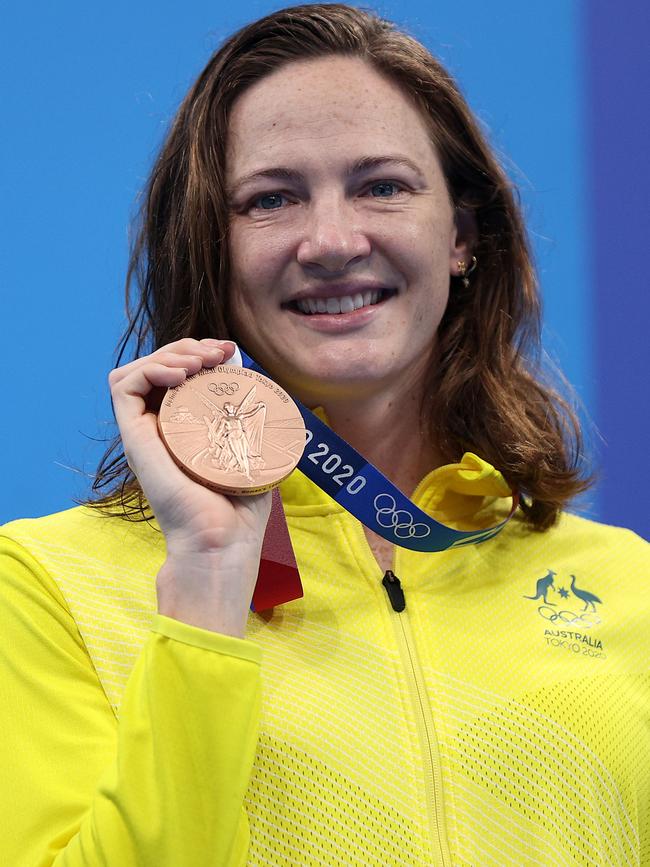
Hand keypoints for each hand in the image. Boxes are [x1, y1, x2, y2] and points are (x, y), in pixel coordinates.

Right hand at [109, 338, 270, 636]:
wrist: (221, 543)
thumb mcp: (250, 449)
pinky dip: (149, 368)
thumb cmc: (240, 509)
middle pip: (159, 366)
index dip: (200, 353)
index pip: (179, 375)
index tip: (229, 351)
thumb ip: (245, 413)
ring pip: (138, 370)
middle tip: (218, 352)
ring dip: (168, 353)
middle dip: (188, 347)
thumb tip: (244, 368)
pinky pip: (122, 386)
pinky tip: (181, 375)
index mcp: (184, 429)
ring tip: (199, 362)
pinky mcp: (134, 438)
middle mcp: (160, 427)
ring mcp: (145, 432)